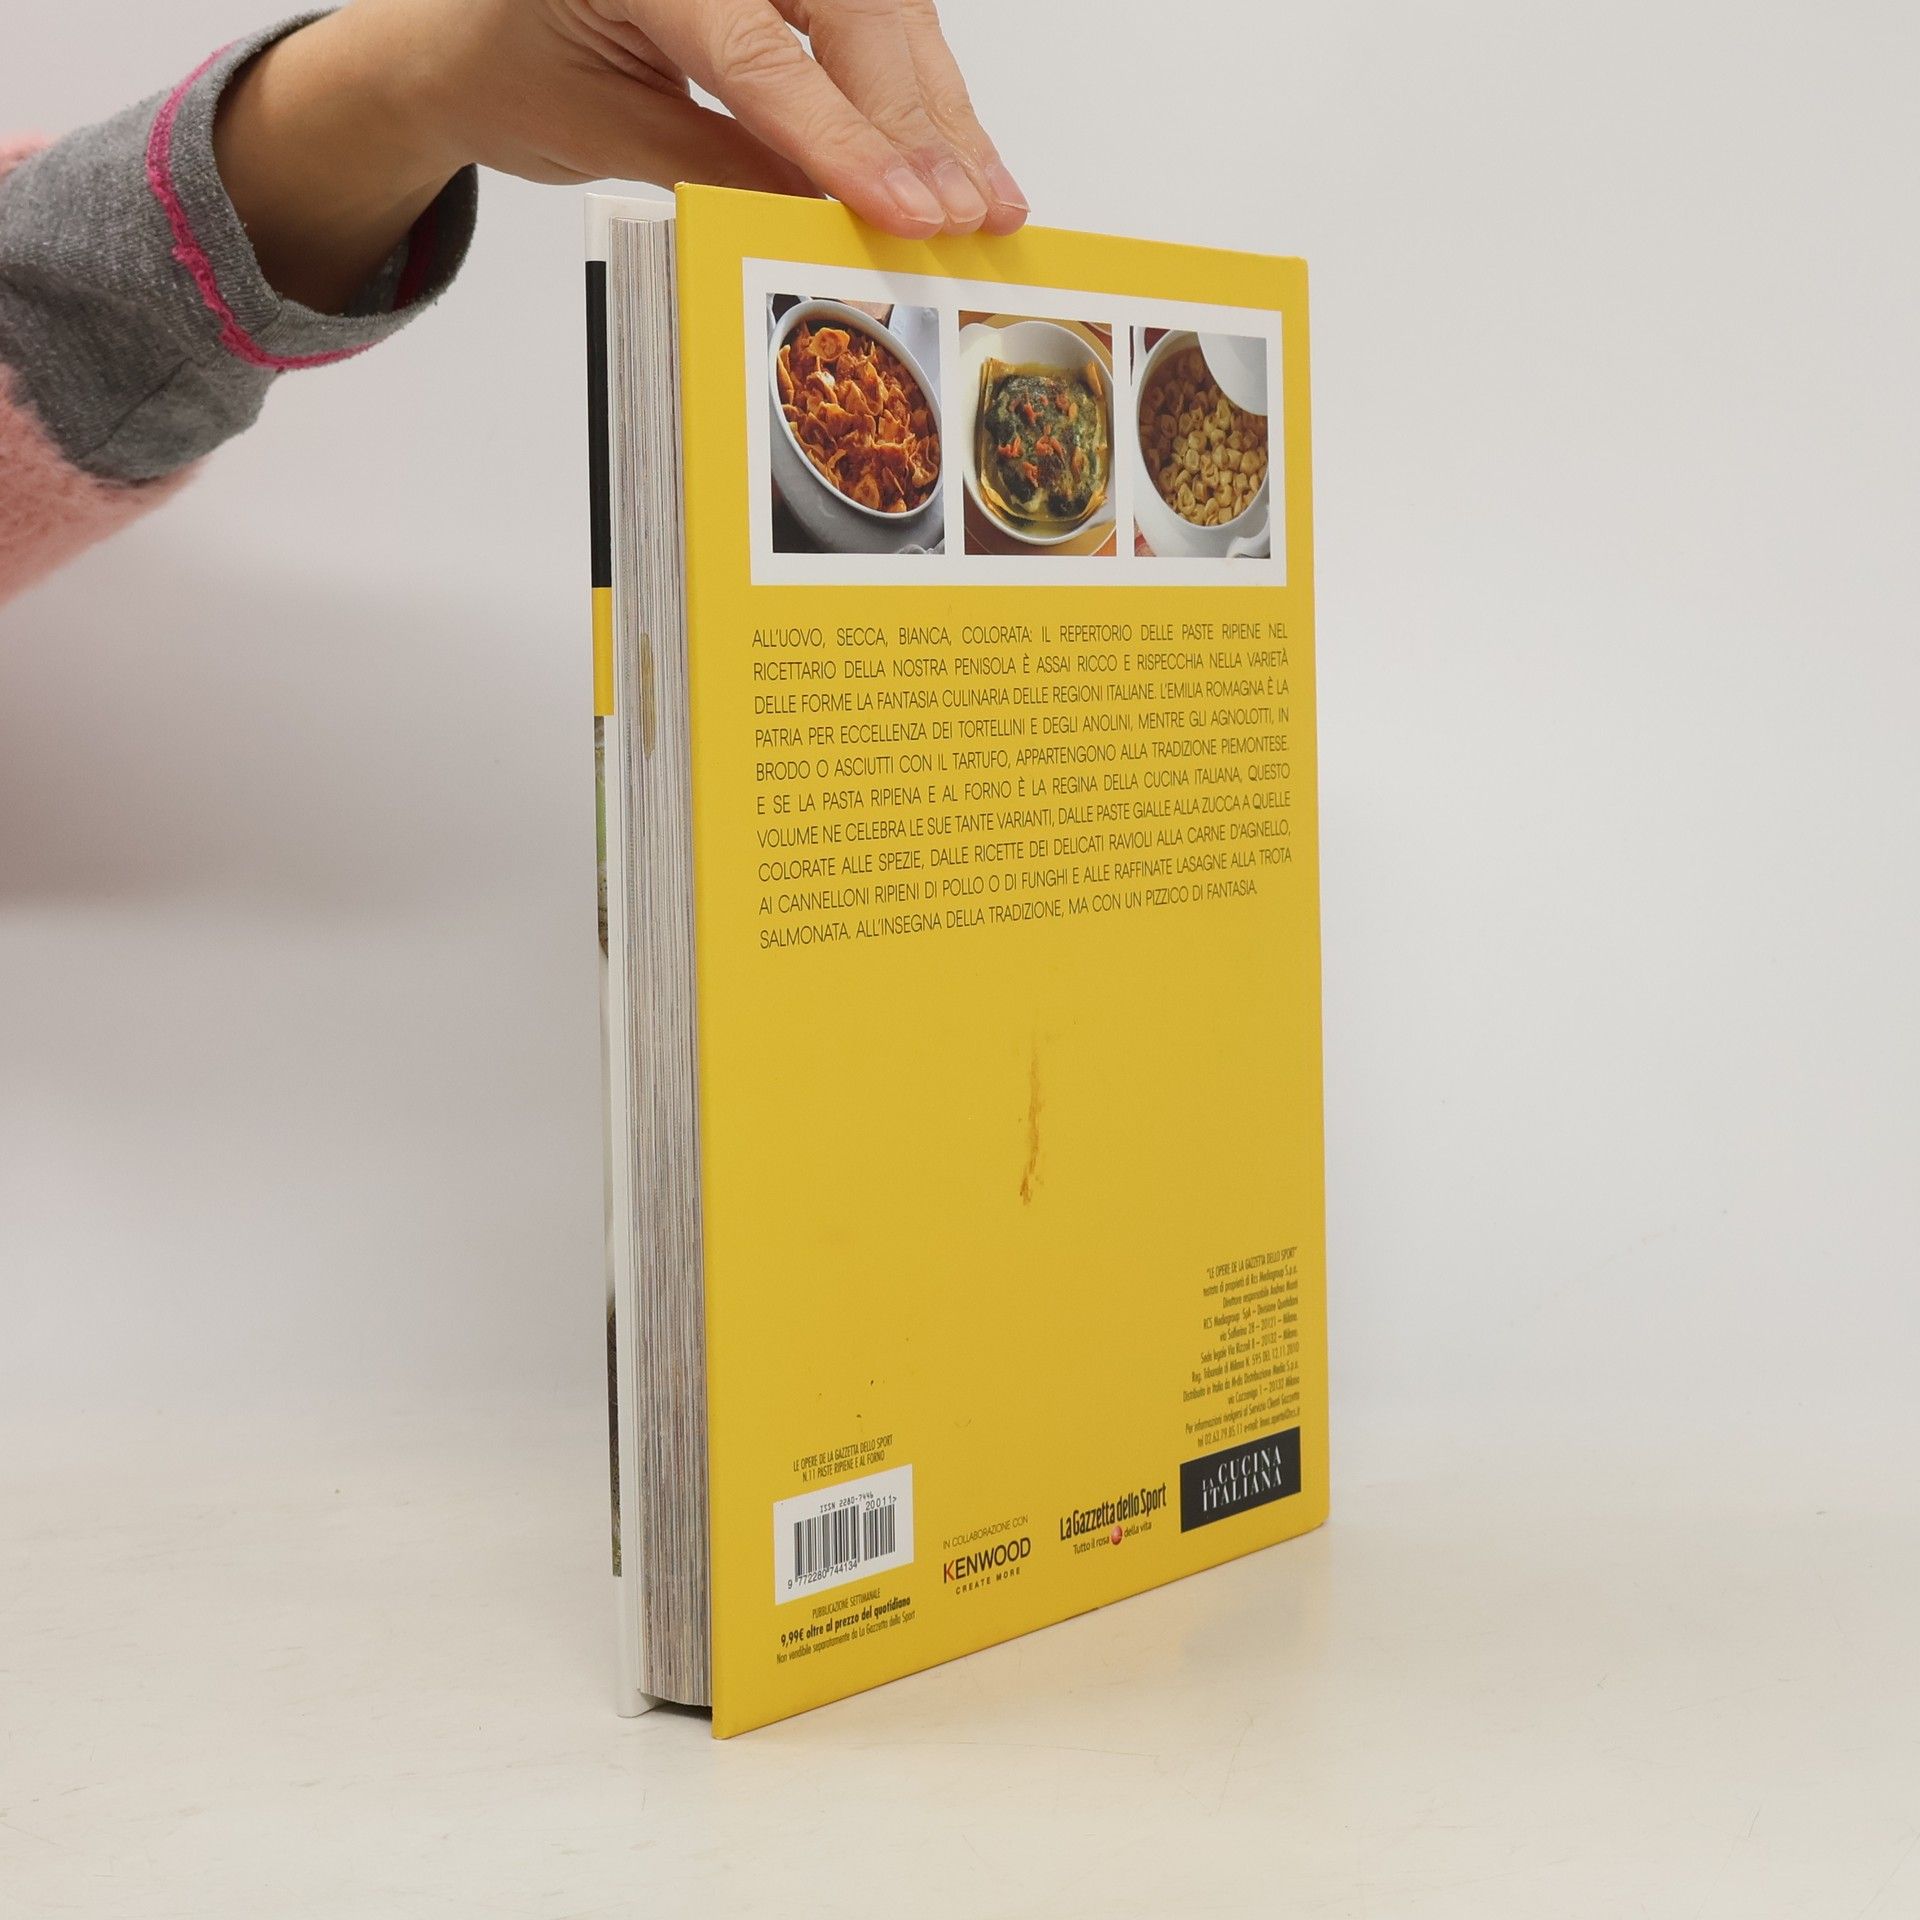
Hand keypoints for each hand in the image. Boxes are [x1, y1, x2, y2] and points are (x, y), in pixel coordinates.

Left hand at [216, 0, 1028, 312]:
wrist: (469, 32)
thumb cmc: (518, 70)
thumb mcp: (608, 134)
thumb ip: (725, 169)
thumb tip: (834, 220)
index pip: (759, 50)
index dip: (843, 139)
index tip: (906, 210)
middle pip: (850, 10)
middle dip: (916, 123)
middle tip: (964, 217)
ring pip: (884, 11)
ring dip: (941, 111)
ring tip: (987, 201)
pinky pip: (876, 19)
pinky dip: (921, 92)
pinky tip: (961, 157)